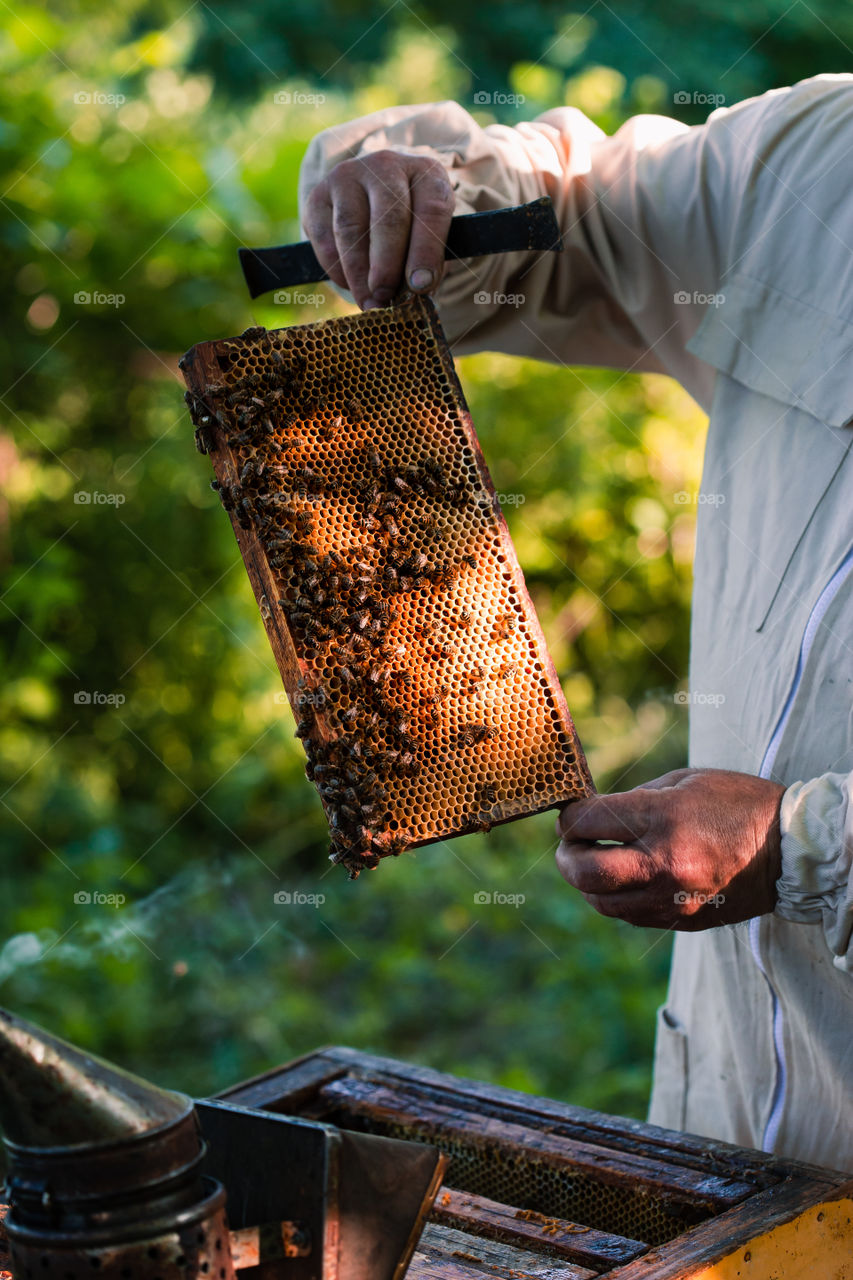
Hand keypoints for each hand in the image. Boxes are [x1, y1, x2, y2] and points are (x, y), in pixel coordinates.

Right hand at [303, 150, 455, 310]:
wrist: (371, 195)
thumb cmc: (410, 224)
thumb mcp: (429, 234)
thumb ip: (427, 261)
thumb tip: (415, 292)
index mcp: (426, 173)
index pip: (432, 210)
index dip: (426, 252)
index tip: (420, 286)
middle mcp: (386, 166)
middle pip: (388, 218)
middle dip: (387, 267)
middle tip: (386, 299)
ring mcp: (348, 176)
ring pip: (351, 229)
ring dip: (359, 274)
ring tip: (369, 302)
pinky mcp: (318, 195)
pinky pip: (325, 238)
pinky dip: (337, 269)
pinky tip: (350, 285)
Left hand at [555, 768, 784, 929]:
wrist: (789, 849)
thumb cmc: (736, 804)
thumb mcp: (682, 782)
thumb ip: (633, 800)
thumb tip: (591, 814)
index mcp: (662, 819)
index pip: (587, 822)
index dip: (570, 817)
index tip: (572, 813)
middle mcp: (663, 863)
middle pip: (584, 873)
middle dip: (566, 857)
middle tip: (570, 845)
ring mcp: (671, 898)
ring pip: (602, 903)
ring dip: (589, 884)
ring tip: (596, 863)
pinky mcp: (681, 920)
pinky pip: (630, 916)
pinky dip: (617, 899)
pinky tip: (625, 879)